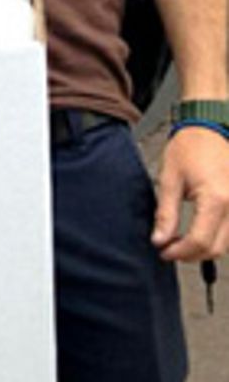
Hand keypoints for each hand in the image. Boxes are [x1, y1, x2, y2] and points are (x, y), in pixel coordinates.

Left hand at [151, 127, 228, 261]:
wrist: (209, 127)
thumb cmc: (190, 146)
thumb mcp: (170, 179)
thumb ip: (166, 213)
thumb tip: (160, 239)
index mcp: (216, 199)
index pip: (200, 242)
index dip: (180, 252)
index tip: (164, 251)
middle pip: (216, 249)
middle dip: (191, 255)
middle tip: (170, 248)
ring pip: (227, 244)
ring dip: (204, 248)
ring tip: (181, 240)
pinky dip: (216, 238)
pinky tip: (199, 232)